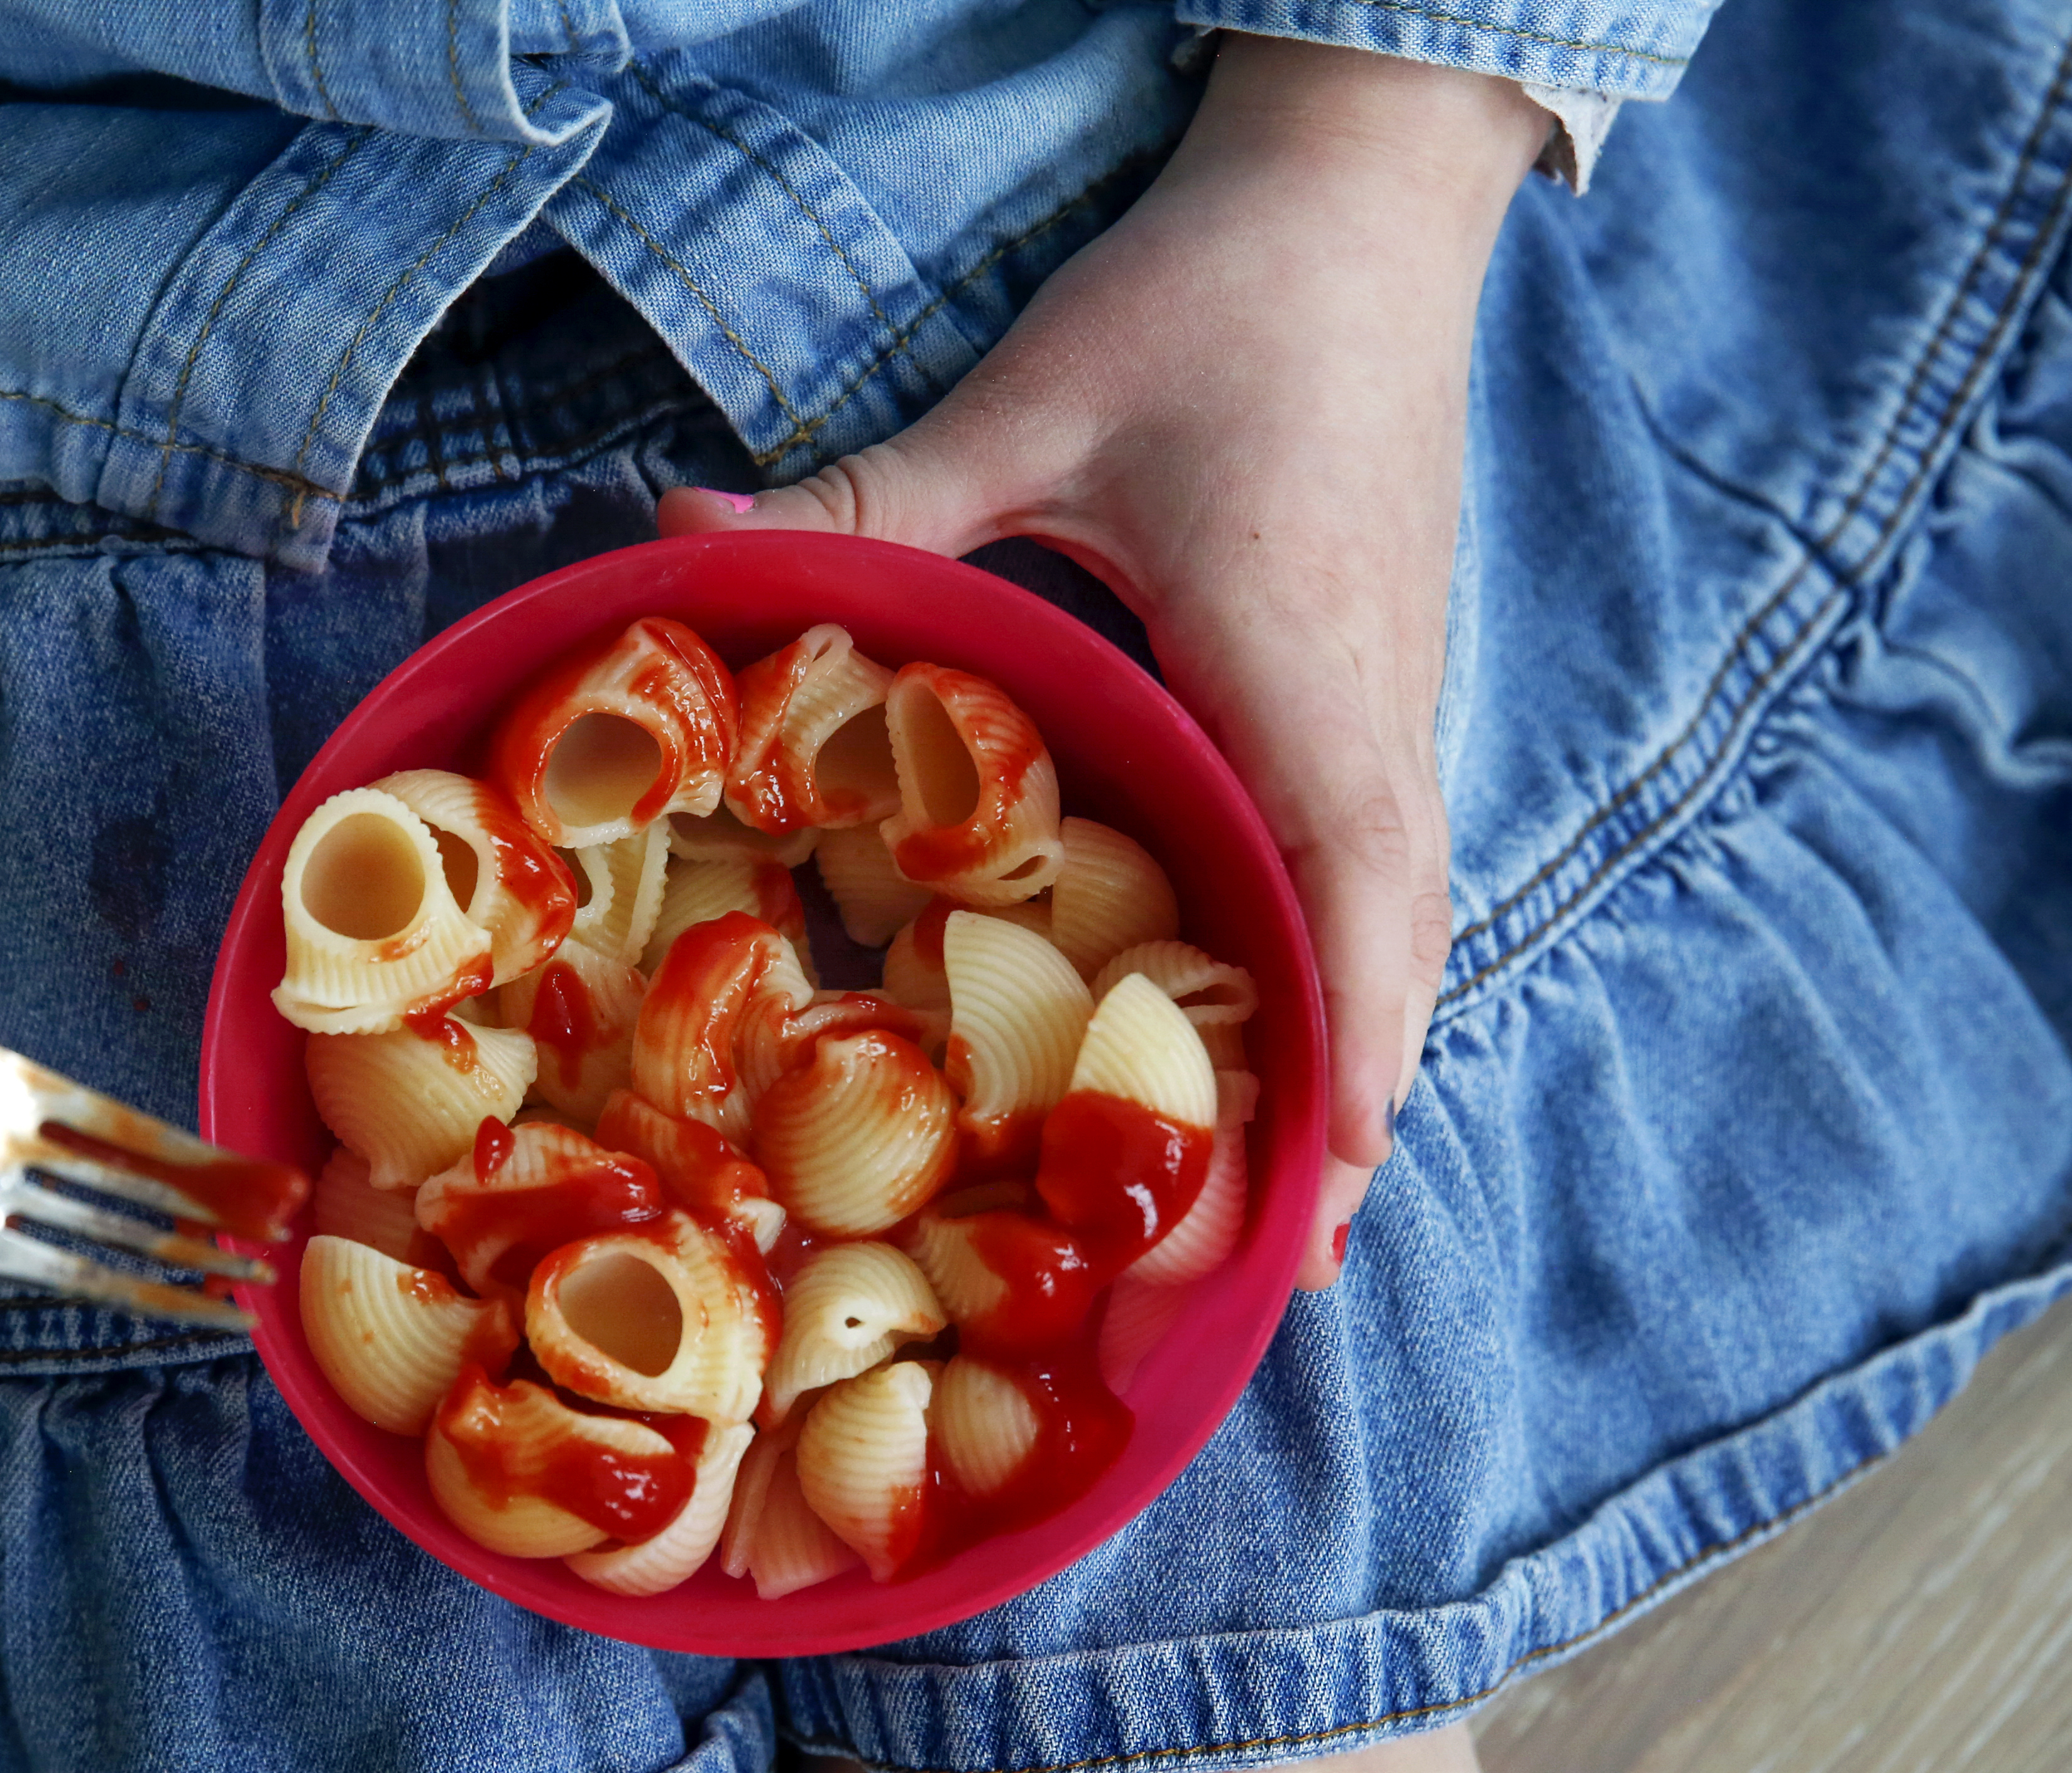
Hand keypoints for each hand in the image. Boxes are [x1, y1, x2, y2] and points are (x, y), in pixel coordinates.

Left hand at [661, 38, 1544, 1287]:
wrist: (1368, 200)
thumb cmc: (1223, 298)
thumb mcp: (1041, 396)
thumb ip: (878, 495)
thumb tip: (677, 535)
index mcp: (1303, 665)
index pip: (1356, 894)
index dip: (1344, 1055)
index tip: (1312, 1193)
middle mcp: (1372, 711)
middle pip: (1393, 957)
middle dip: (1342, 1117)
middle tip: (1267, 1273)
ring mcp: (1391, 704)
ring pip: (1394, 925)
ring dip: (1347, 1060)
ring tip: (1275, 1206)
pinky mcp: (1371, 688)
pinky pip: (1372, 869)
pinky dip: (1336, 972)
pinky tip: (1268, 1037)